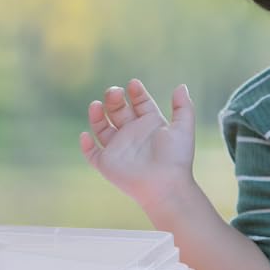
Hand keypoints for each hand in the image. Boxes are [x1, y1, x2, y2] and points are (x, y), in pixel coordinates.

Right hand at [79, 79, 196, 209]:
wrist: (166, 184)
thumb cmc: (176, 158)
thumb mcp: (183, 128)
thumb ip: (183, 107)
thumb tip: (181, 86)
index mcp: (150, 124)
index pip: (140, 103)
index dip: (136, 93)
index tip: (133, 84)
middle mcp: (133, 134)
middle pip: (118, 111)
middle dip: (115, 99)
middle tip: (114, 92)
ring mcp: (119, 148)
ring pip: (102, 128)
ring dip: (96, 116)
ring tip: (96, 105)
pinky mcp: (107, 164)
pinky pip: (91, 153)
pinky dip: (86, 144)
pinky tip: (86, 135)